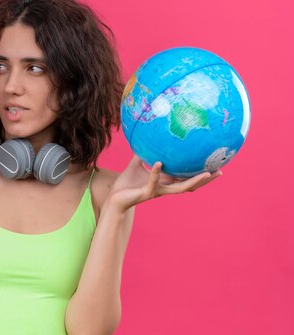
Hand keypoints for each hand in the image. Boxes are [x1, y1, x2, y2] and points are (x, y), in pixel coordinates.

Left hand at [105, 155, 221, 212]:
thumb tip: (148, 136)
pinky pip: (153, 183)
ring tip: (204, 173)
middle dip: (205, 180)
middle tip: (220, 171)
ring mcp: (156, 192)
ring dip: (193, 182)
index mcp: (165, 182)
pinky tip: (160, 163)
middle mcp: (164, 188)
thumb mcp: (136, 164)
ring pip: (179, 189)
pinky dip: (156, 173)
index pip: (187, 178)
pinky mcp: (145, 193)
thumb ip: (144, 152)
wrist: (114, 198)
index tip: (215, 165)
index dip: (200, 173)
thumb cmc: (126, 182)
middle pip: (190, 185)